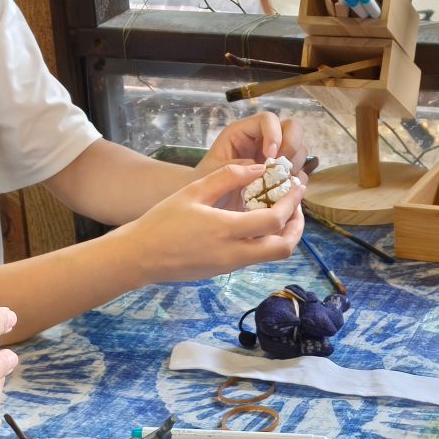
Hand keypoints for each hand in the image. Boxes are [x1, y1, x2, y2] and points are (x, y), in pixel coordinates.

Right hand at [124, 161, 305, 281]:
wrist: (140, 257)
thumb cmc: (162, 221)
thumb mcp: (193, 191)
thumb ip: (228, 177)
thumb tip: (258, 167)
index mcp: (225, 230)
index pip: (274, 220)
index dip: (292, 203)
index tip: (296, 186)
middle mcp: (233, 253)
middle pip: (283, 248)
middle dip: (297, 226)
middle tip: (296, 205)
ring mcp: (230, 265)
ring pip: (272, 255)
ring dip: (284, 234)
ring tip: (281, 212)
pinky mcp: (225, 270)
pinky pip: (256, 256)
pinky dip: (267, 240)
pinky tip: (258, 222)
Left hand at [196, 112, 309, 206]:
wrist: (208, 204)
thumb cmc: (206, 183)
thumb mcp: (214, 173)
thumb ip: (236, 167)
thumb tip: (262, 168)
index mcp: (244, 132)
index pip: (268, 120)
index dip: (274, 134)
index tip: (271, 157)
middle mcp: (263, 139)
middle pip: (293, 127)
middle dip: (292, 146)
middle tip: (283, 168)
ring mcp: (276, 156)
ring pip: (300, 149)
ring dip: (295, 165)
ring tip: (282, 182)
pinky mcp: (282, 174)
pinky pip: (300, 172)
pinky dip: (297, 181)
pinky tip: (286, 192)